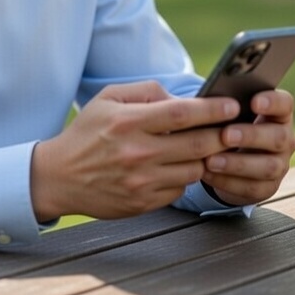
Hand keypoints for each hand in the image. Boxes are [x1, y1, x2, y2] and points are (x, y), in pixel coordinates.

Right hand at [30, 81, 237, 220]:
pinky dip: (185, 177)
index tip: (233, 105)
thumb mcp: (108, 99)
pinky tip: (178, 166)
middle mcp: (136, 153)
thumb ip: (146, 91)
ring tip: (206, 147)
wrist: (60, 177)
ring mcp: (141, 181)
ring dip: (205, 158)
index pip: (181, 113)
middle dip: (222, 135)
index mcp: (128, 122)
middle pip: (197, 144)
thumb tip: (181, 99)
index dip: (212, 109)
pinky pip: (179, 189)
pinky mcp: (143, 203)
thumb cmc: (88, 132)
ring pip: (194, 170)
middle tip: (235, 128)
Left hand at [200, 89, 294, 206]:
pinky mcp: (268, 188)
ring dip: (237, 164)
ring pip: (268, 167)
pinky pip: (252, 187)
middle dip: (251, 136)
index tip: (254, 102)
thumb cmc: (228, 124)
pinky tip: (208, 173)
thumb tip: (208, 103)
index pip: (285, 104)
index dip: (272, 102)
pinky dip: (227, 181)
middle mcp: (285, 139)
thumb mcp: (229, 114)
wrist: (231, 157)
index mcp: (278, 114)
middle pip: (279, 137)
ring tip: (210, 160)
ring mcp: (280, 165)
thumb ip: (226, 107)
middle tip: (226, 135)